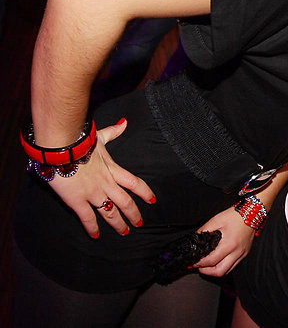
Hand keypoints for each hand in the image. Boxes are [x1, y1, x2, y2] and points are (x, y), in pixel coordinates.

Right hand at [47, 119, 156, 237]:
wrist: (62, 149)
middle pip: (126, 202)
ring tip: (124, 232)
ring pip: (110, 212)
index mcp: (113, 170)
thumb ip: (113, 132)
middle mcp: (106, 184)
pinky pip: (88, 218)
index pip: (135, 183)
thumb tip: (125, 123)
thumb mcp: (100, 136)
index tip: (153, 200)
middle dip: (134, 214)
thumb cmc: (80, 141)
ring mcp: (93, 194)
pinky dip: (92, 228)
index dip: (145, 192)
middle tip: (139, 223)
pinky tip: (96, 236)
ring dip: (118, 224)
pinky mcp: (77, 201)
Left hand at [194, 206, 255, 276]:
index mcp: (229, 243)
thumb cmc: (235, 215)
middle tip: (199, 266)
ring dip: (215, 270)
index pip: (212, 261)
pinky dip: (224, 266)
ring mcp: (242, 254)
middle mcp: (237, 251)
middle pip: (220, 271)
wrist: (252, 212)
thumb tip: (196, 239)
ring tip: (208, 265)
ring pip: (227, 271)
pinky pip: (233, 265)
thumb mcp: (216, 220)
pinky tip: (219, 261)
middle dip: (207, 272)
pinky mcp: (245, 253)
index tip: (194, 262)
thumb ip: (204, 230)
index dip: (200, 264)